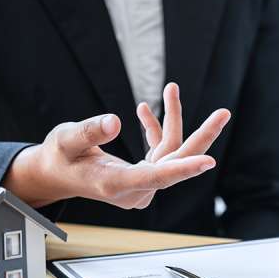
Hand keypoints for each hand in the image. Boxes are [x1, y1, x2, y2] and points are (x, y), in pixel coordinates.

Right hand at [3, 83, 229, 208]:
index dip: (183, 169)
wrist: (55, 175)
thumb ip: (89, 131)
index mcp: (115, 184)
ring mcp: (142, 185)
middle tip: (223, 114)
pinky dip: (156, 130)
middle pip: (175, 163)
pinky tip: (146, 110)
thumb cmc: (59, 157)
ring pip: (171, 153)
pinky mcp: (144, 177)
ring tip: (171, 89)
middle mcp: (134, 188)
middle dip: (201, 136)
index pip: (156, 177)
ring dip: (172, 120)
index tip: (208, 161)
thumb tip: (114, 121)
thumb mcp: (66, 140)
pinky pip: (161, 152)